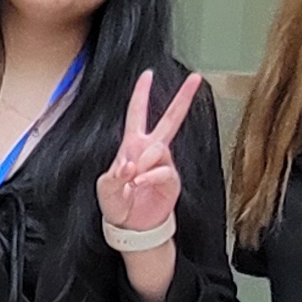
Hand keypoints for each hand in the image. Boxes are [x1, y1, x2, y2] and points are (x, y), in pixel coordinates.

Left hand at [93, 70, 208, 235]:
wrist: (131, 226)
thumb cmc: (117, 204)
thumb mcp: (106, 188)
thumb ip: (115, 175)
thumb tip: (131, 165)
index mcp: (132, 145)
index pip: (137, 113)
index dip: (142, 94)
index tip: (148, 74)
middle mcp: (150, 150)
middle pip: (170, 119)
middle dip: (183, 98)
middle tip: (196, 79)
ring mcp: (163, 164)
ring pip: (160, 148)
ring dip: (145, 160)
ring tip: (134, 177)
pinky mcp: (171, 180)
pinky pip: (163, 170)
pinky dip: (150, 176)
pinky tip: (140, 183)